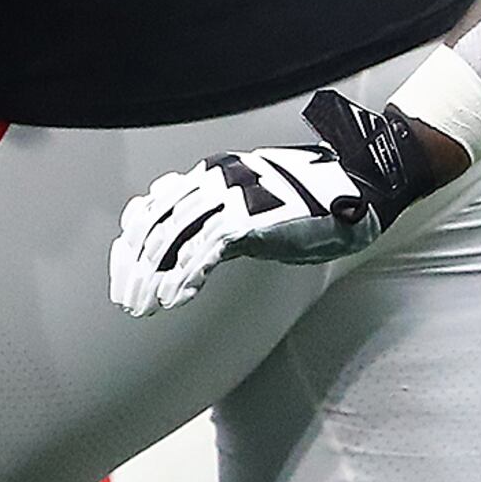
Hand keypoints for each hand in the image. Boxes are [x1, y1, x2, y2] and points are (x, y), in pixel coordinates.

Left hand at [110, 89, 443, 314]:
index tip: (122, 277)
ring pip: (174, 235)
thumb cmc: (309, 202)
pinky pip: (209, 247)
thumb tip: (175, 242)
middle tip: (128, 301)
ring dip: (154, 276)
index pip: (153, 207)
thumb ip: (213, 219)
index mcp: (210, 175)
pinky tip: (175, 297)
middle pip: (156, 223)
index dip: (132, 244)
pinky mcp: (254, 215)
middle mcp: (215, 179)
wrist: (359, 188)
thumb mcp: (249, 208)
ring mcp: (233, 195)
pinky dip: (187, 274)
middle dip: (136, 267)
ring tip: (145, 305)